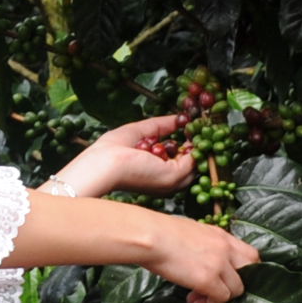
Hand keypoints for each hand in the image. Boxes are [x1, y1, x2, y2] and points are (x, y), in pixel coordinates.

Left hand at [53, 112, 192, 196]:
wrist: (104, 164)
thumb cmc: (112, 151)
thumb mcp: (140, 132)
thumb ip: (160, 126)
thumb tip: (178, 119)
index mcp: (155, 175)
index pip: (177, 161)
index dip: (185, 144)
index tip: (189, 128)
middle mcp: (165, 182)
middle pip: (190, 164)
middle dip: (194, 143)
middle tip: (197, 126)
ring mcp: (171, 181)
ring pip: (195, 162)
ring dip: (197, 143)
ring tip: (195, 127)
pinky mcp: (173, 176)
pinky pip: (193, 159)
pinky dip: (194, 144)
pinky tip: (190, 132)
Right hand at [144, 214, 260, 302]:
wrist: (149, 236)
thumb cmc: (160, 233)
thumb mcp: (191, 232)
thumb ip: (204, 245)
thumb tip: (202, 259)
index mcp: (221, 235)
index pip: (249, 253)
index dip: (245, 269)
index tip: (229, 278)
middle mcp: (225, 248)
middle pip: (252, 269)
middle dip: (240, 283)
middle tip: (222, 291)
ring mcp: (219, 263)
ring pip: (237, 288)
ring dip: (220, 298)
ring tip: (198, 300)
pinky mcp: (208, 279)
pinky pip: (221, 299)